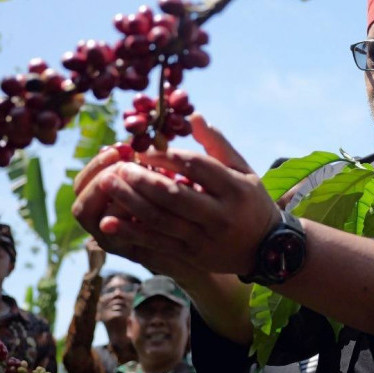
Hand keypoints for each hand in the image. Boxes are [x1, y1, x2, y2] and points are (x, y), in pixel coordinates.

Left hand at [72, 114, 280, 275]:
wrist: (266, 249)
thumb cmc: (251, 201)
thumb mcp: (243, 170)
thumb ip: (217, 144)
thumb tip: (194, 116)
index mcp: (235, 189)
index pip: (196, 167)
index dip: (166, 157)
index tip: (143, 150)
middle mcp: (220, 215)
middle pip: (174, 195)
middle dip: (141, 180)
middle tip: (118, 167)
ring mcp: (204, 239)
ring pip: (161, 220)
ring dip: (130, 202)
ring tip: (107, 185)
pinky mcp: (192, 256)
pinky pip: (157, 243)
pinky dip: (131, 232)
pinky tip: (110, 221)